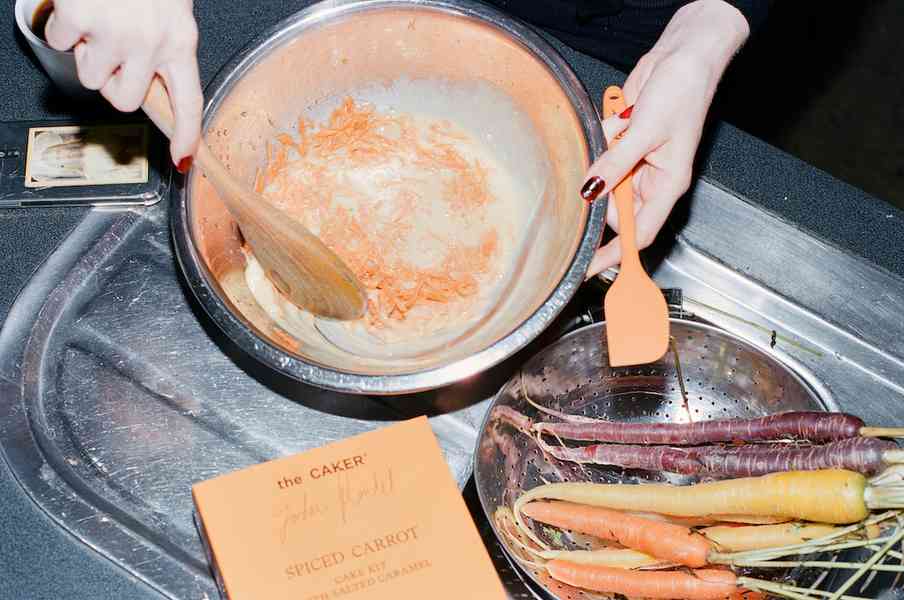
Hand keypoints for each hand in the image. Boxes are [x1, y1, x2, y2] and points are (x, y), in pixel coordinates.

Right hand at [45, 0, 202, 165]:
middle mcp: (152, 43)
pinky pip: (59, 41)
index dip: (186, 134)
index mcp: (181, 41)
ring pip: (91, 77)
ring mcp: (115, 33)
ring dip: (87, 54)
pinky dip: (61, 27)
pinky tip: (78, 9)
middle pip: (126, 99)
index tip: (183, 159)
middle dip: (114, 83)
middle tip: (114, 55)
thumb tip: (155, 84)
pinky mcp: (81, 18)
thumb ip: (166, 48)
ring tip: (99, 23)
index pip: (189, 101)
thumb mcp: (171, 12)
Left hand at [582, 0, 748, 276]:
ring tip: (621, 126)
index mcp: (668, 185)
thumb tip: (589, 191)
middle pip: (613, 205)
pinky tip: (619, 116)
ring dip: (604, 153)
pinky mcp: (623, 144)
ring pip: (603, 176)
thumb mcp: (648, 130)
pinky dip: (604, 134)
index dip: (613, 254)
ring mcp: (636, 161)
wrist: (682, 55)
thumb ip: (616, 163)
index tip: (588, 270)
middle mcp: (652, 179)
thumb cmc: (684, 91)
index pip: (638, 234)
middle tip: (599, 166)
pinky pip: (601, 151)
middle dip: (601, 189)